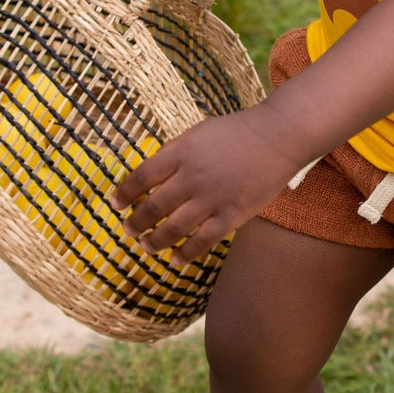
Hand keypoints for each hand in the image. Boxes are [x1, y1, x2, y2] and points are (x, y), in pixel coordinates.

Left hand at [110, 106, 303, 264]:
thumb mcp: (199, 132)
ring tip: (146, 245)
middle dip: (135, 223)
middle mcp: (193, 176)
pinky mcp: (231, 215)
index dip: (124, 193)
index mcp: (182, 152)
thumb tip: (149, 176)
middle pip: (152, 207)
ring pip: (172, 230)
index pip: (141, 177)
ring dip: (153, 242)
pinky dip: (184, 255)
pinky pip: (202, 242)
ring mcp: (212, 198)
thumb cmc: (237, 132)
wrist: (277, 137)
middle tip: (128, 229)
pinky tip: (174, 260)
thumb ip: (174, 153)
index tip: (115, 204)